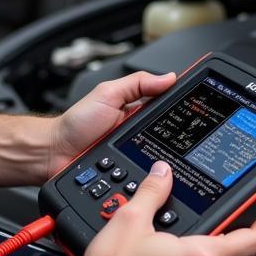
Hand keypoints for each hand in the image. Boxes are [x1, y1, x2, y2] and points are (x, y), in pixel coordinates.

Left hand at [45, 70, 175, 179]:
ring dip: (166, 160)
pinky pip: (148, 177)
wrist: (56, 153)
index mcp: (139, 111)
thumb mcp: (108, 94)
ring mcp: (136, 154)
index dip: (183, 107)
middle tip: (188, 138)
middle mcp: (140, 133)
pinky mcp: (131, 175)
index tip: (199, 107)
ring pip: (162, 159)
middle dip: (179, 139)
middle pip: (170, 136)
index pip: (168, 107)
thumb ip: (136, 83)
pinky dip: (152, 178)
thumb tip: (168, 77)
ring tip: (170, 157)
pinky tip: (155, 176)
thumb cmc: (77, 124)